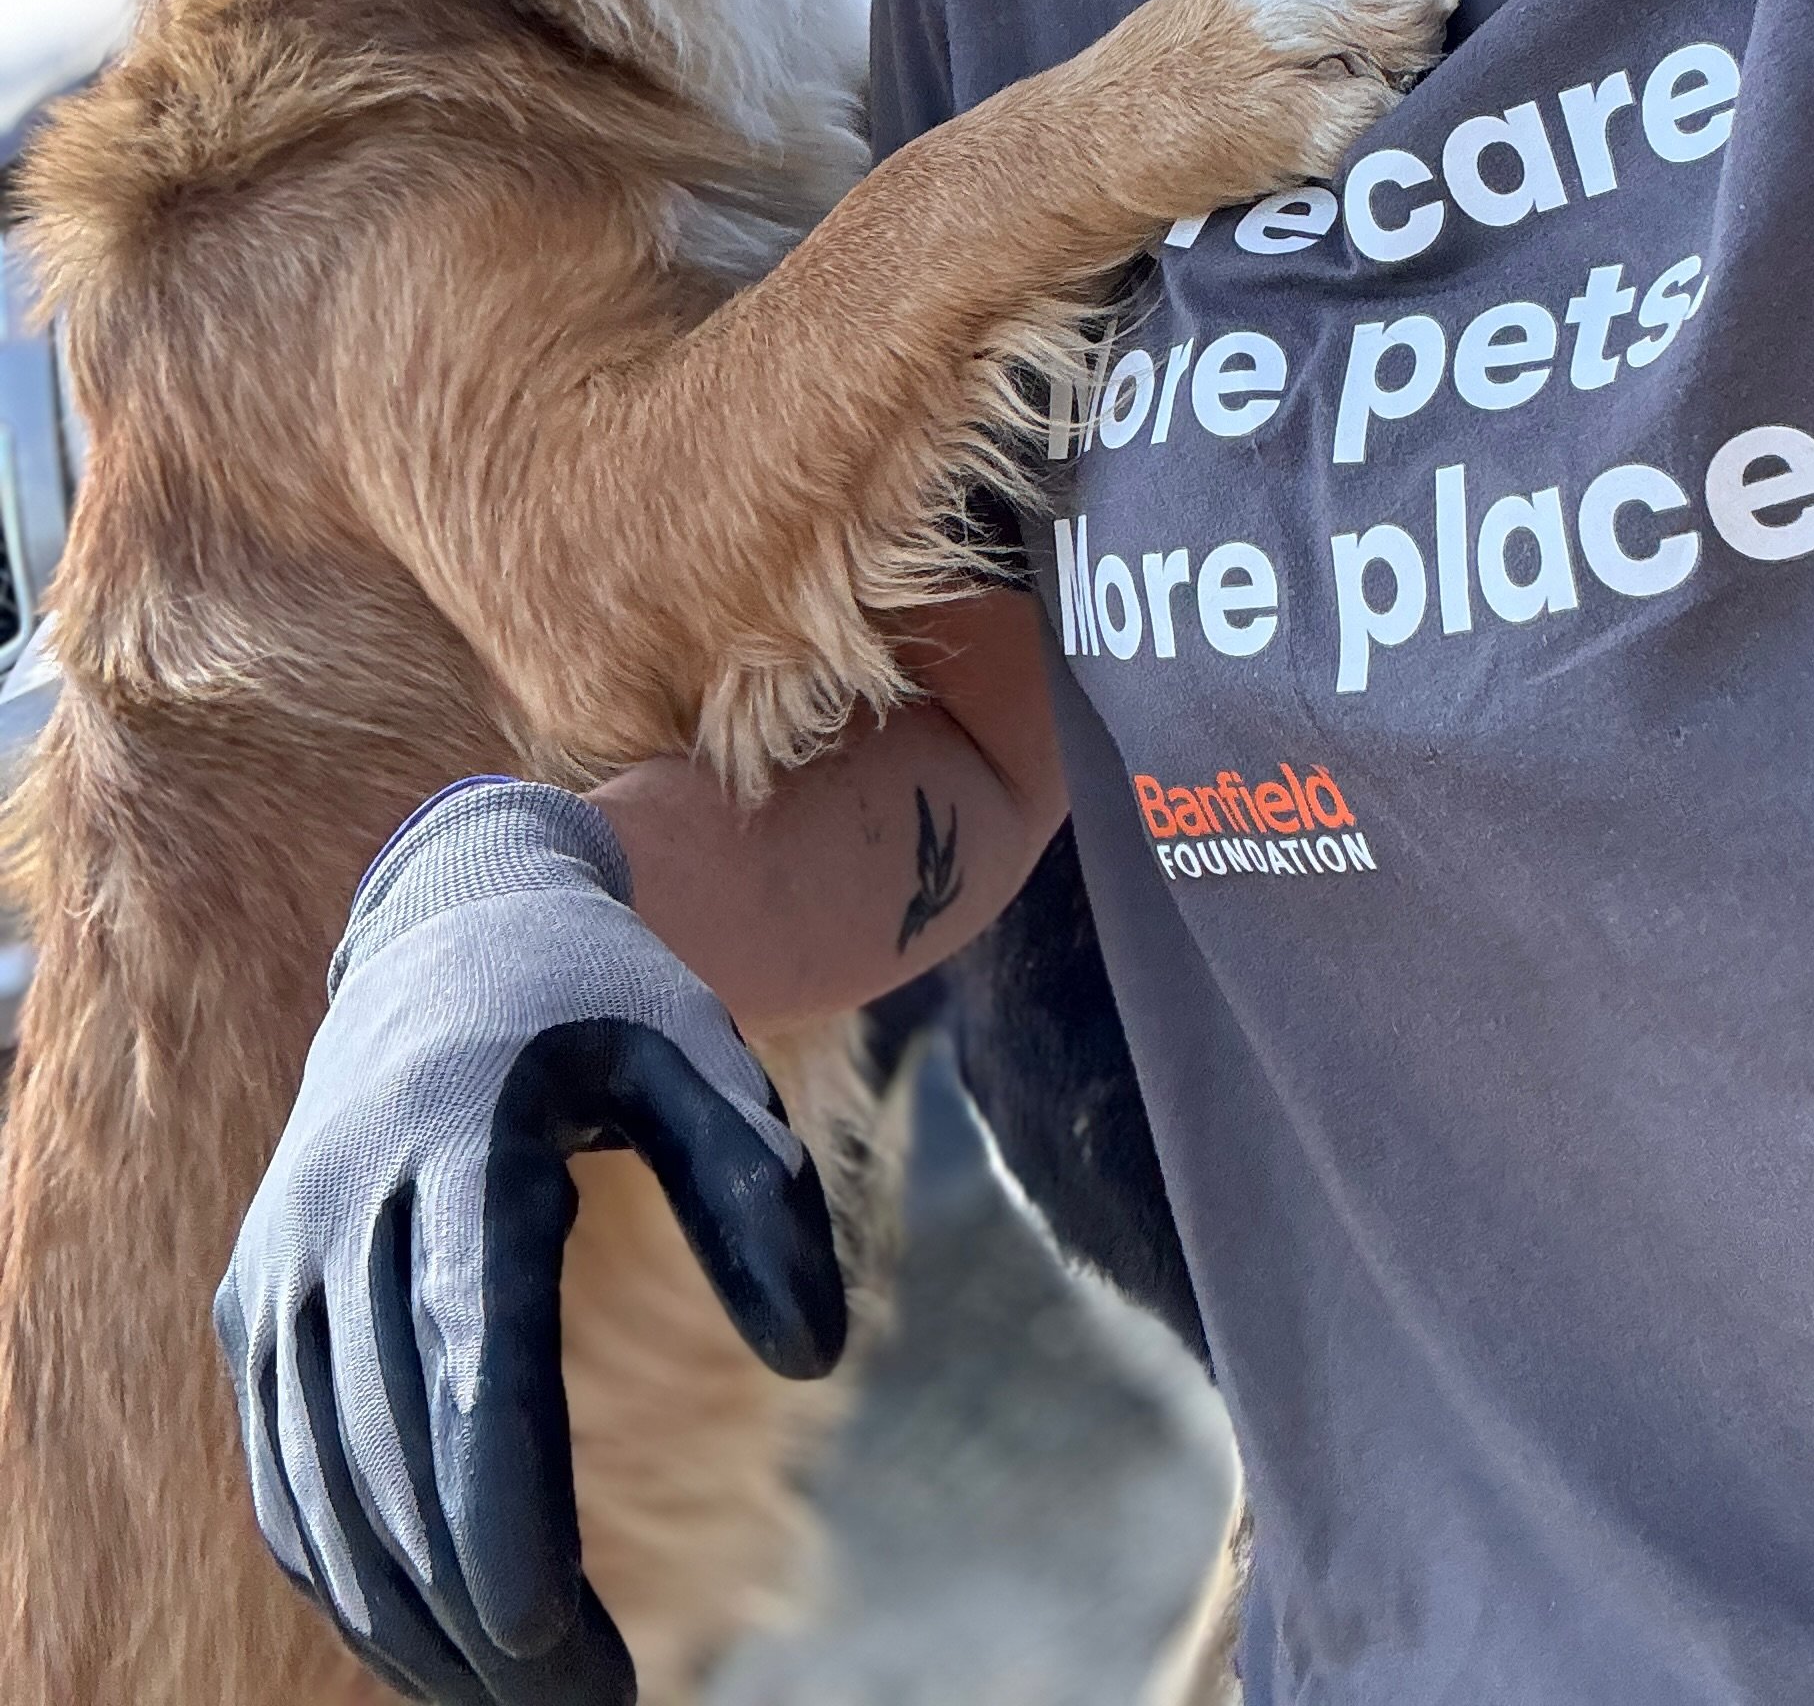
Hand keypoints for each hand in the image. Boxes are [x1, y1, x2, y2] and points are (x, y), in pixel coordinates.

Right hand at [215, 778, 844, 1704]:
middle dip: (480, 1601)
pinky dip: (344, 1567)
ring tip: (527, 1697)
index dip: (495, 1494)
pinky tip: (433, 1640)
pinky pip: (285, 1464)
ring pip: (322, 1480)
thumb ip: (760, 1194)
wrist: (446, 927)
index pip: (467, 1345)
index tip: (539, 1628)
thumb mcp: (698, 1054)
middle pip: (395, 1444)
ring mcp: (282, 1253)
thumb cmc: (601, 1004)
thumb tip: (816, 1358)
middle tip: (592, 1704)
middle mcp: (345, 1199)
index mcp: (458, 1132)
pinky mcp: (255, 1297)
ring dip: (406, 1615)